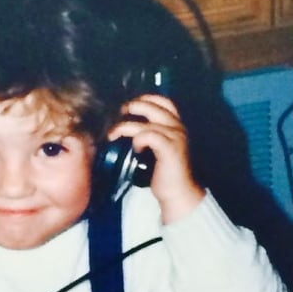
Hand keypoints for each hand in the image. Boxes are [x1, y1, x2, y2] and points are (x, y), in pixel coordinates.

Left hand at [108, 94, 203, 222]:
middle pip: (152, 106)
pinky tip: (135, 148)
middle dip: (132, 107)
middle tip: (119, 116)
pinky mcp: (169, 149)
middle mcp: (177, 127)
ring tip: (114, 135)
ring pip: (145, 122)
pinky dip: (137, 139)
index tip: (130, 107)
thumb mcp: (157, 148)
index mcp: (175, 125)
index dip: (145, 98)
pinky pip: (148, 135)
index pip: (163, 101)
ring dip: (124, 127)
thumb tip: (125, 126)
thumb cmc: (164, 172)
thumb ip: (148, 134)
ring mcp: (175, 137)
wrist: (178, 192)